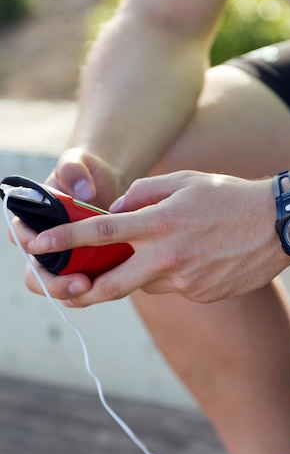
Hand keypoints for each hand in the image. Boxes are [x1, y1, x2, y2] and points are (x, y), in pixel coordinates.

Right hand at [17, 148, 121, 299]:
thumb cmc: (85, 172)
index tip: (44, 246)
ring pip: (54, 284)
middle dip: (53, 282)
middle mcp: (43, 241)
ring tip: (92, 288)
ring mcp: (61, 256)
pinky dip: (88, 291)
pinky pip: (78, 285)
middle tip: (80, 282)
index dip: (29, 244)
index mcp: (32, 217)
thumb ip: (74, 169)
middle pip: (35, 272)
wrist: (105, 184)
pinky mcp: (81, 265)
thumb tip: (83, 192)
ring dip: (69, 291)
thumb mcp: (78, 162)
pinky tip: (106, 288)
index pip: (20, 235)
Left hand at [25, 171, 289, 305]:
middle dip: (83, 290)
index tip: (38, 246)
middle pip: (113, 285)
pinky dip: (175, 273)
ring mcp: (187, 281)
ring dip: (145, 269)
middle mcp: (170, 256)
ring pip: (147, 283)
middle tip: (70, 289)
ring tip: (178, 245)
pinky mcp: (202, 294)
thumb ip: (144, 194)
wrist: (280, 225)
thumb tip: (117, 213)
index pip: (103, 234)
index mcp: (163, 222)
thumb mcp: (186, 181)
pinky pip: (174, 286)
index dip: (66, 240)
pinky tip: (201, 254)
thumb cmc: (231, 196)